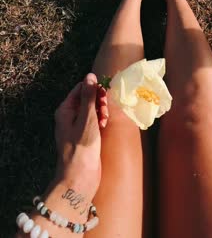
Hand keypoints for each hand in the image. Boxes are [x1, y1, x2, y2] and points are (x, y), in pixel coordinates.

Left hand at [54, 73, 107, 197]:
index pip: (81, 88)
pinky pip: (93, 121)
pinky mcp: (84, 135)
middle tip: (105, 110)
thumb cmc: (82, 147)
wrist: (79, 177)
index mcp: (65, 109)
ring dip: (101, 111)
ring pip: (92, 109)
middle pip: (87, 98)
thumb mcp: (87, 119)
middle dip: (99, 101)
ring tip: (105, 120)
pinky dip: (100, 121)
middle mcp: (69, 116)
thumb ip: (89, 97)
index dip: (94, 89)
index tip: (105, 96)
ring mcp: (76, 126)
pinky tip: (104, 126)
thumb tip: (90, 75)